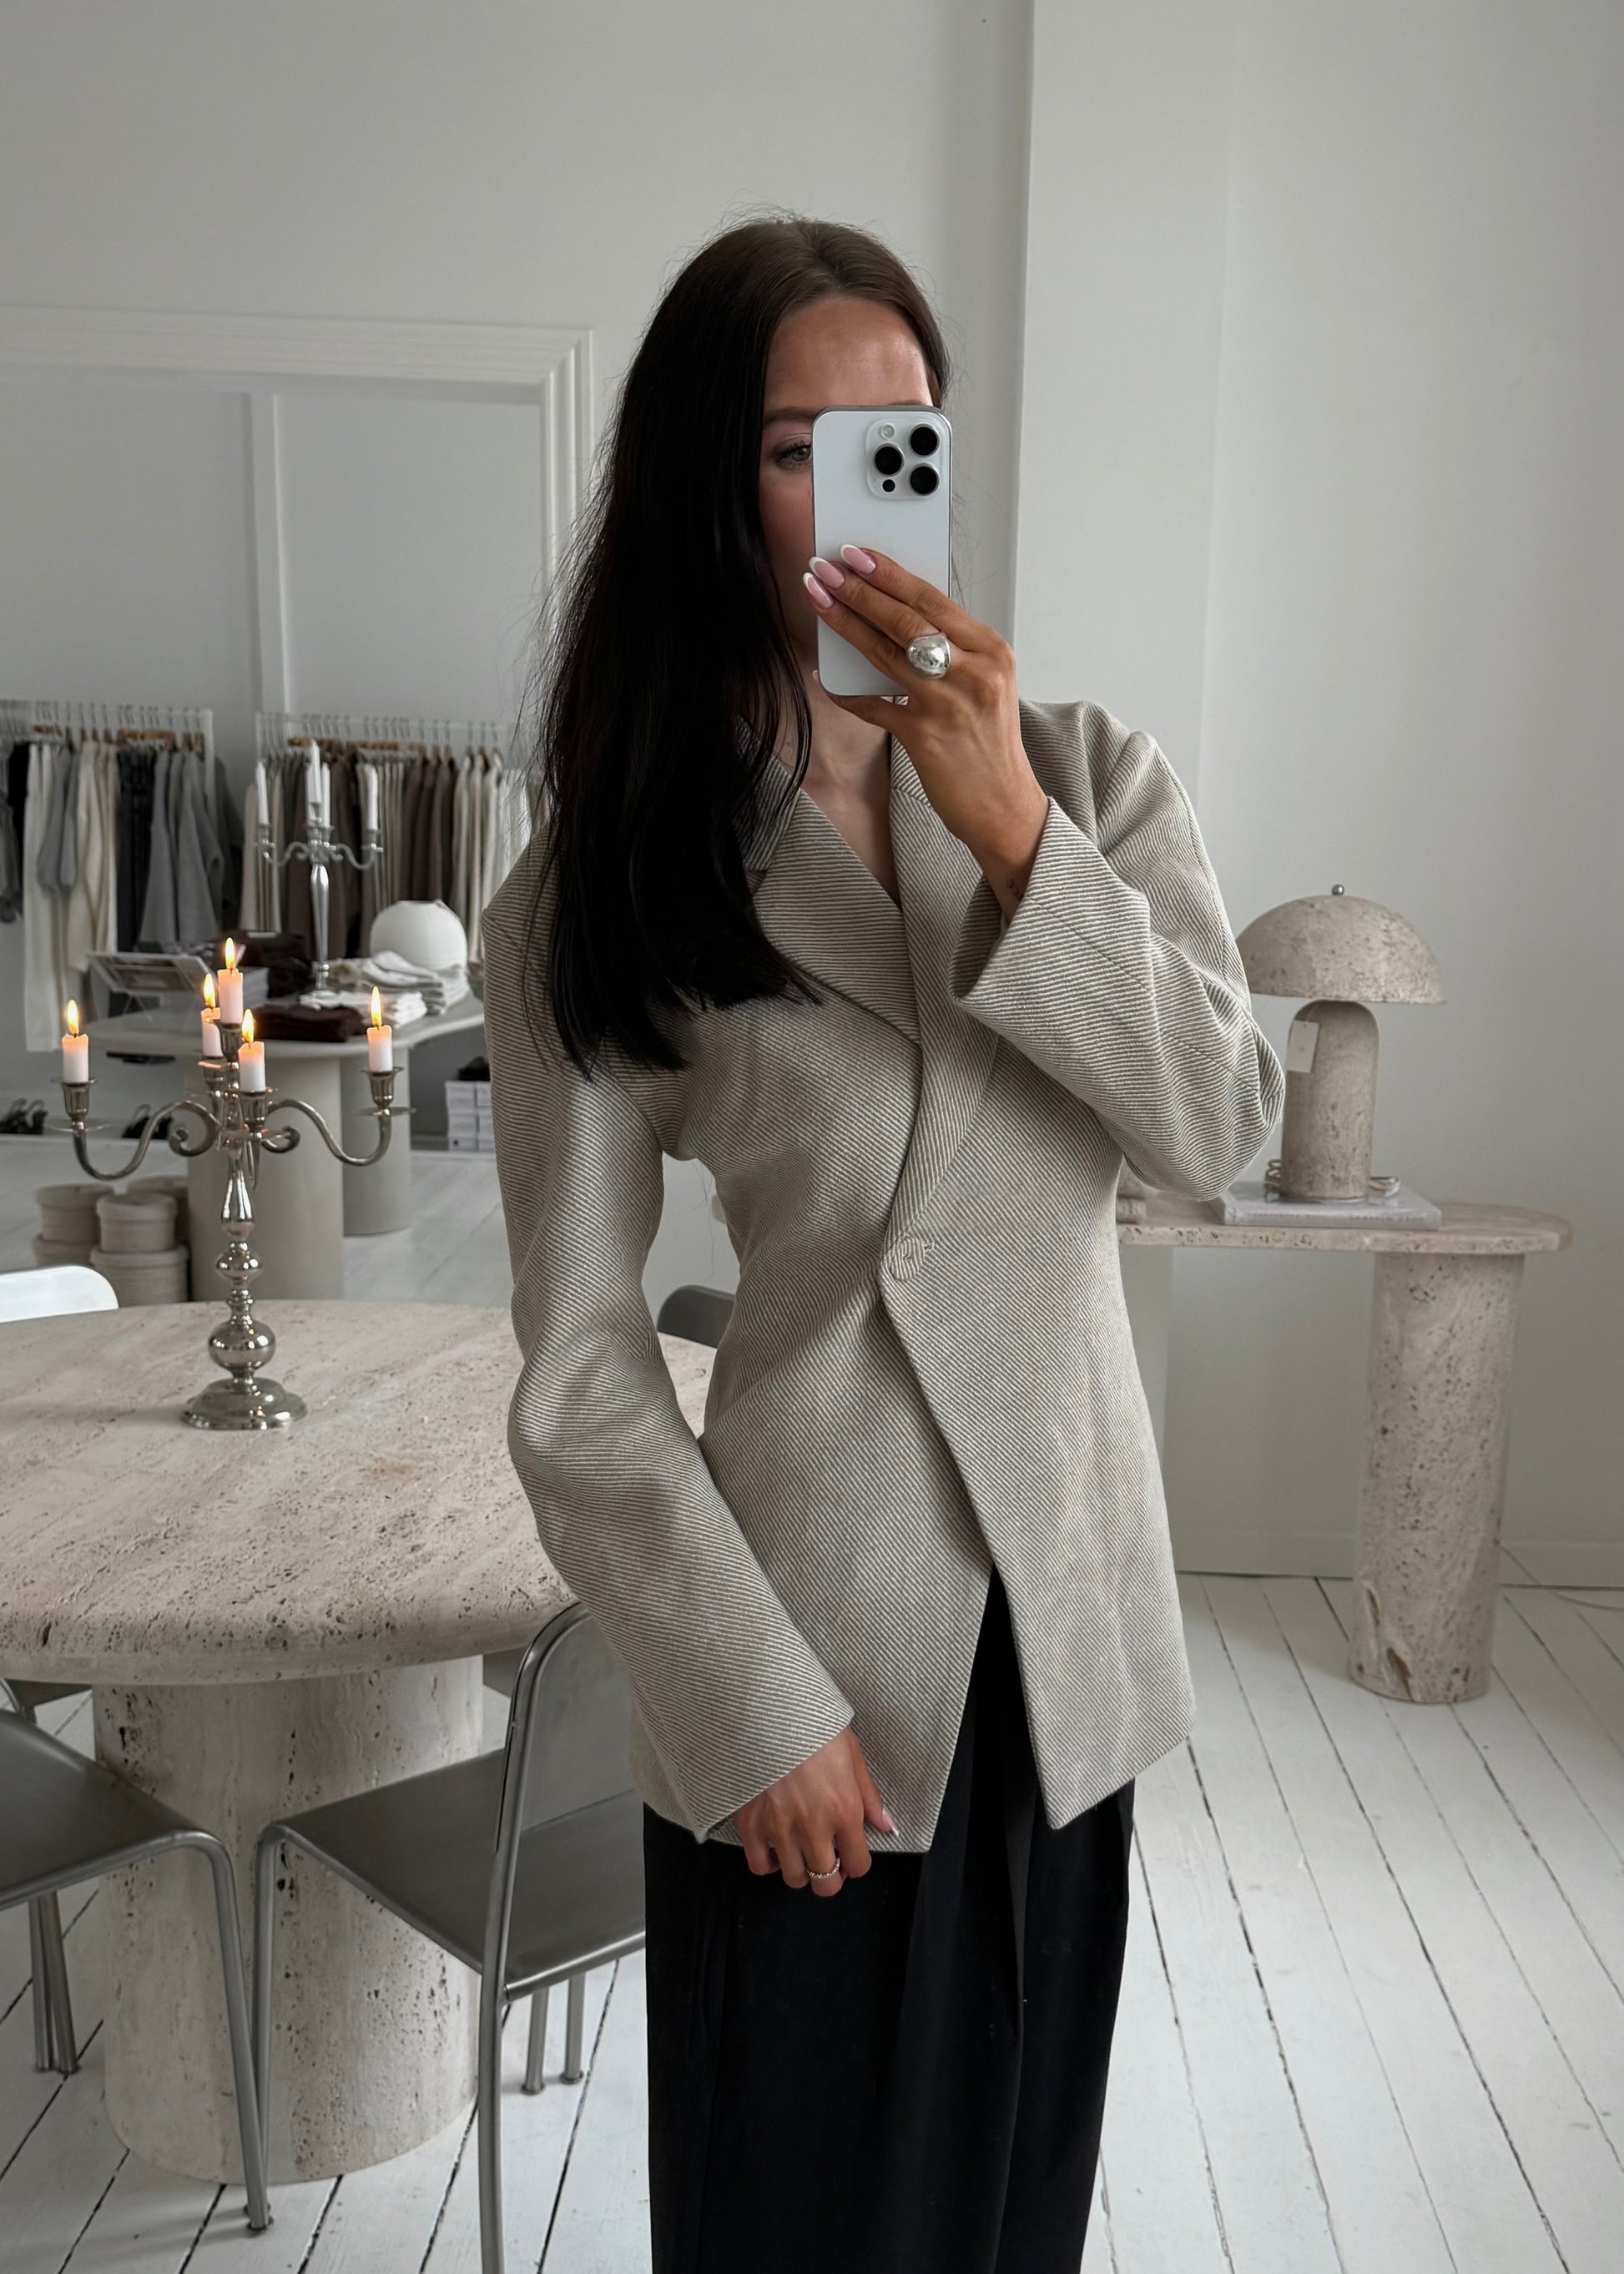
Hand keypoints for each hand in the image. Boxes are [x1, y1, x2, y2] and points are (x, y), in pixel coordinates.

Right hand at [732, 1725, 895, 1896]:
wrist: (770, 1709)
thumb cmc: (812, 1726)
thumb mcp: (852, 1754)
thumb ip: (869, 1796)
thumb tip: (886, 1824)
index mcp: (844, 1810)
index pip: (858, 1865)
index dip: (857, 1864)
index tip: (851, 1855)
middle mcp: (813, 1826)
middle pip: (826, 1883)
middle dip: (831, 1877)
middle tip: (828, 1861)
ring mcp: (780, 1827)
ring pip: (794, 1879)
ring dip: (801, 1871)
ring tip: (801, 1851)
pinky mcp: (751, 1822)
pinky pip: (760, 1865)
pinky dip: (769, 1863)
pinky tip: (775, 1848)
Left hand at [803, 546, 1050, 916]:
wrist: (1005, 807)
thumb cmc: (990, 745)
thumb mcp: (985, 685)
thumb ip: (951, 651)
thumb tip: (895, 617)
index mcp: (991, 652)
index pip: (933, 600)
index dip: (890, 573)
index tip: (858, 553)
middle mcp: (974, 673)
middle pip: (906, 619)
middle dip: (859, 588)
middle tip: (825, 567)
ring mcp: (948, 705)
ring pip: (886, 651)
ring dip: (845, 622)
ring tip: (818, 599)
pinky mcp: (924, 737)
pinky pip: (872, 705)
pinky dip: (844, 690)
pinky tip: (821, 673)